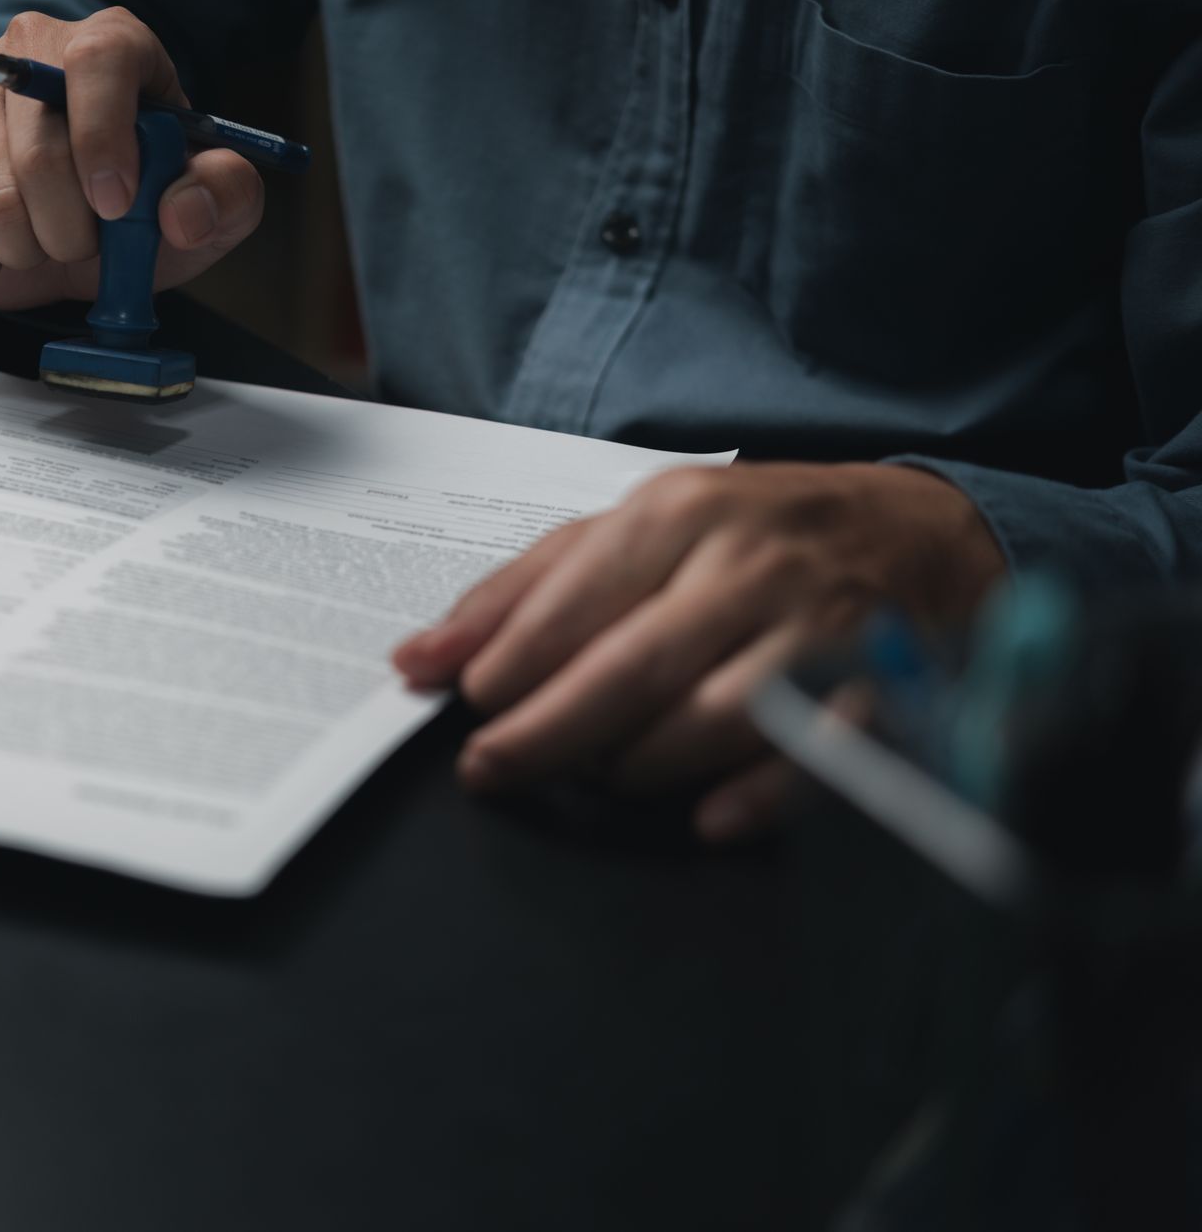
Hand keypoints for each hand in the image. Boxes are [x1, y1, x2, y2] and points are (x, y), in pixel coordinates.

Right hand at [0, 8, 265, 311]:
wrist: (69, 228)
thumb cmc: (140, 202)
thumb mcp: (205, 202)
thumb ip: (225, 196)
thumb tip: (184, 210)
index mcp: (108, 44)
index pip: (98, 60)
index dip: (106, 139)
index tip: (117, 204)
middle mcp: (26, 50)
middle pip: (40, 148)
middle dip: (73, 227)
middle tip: (88, 243)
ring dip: (30, 250)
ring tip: (46, 243)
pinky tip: (1, 252)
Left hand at [392, 464, 1005, 840]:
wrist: (918, 530)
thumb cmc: (749, 534)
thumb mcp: (634, 532)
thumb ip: (522, 593)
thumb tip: (417, 659)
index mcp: (677, 513)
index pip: (572, 601)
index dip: (510, 666)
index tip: (469, 707)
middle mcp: (746, 565)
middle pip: (627, 668)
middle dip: (546, 732)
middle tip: (492, 769)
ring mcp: (816, 627)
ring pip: (708, 718)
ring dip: (636, 766)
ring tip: (600, 775)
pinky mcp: (876, 687)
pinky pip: (811, 756)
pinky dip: (756, 795)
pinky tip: (706, 820)